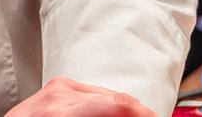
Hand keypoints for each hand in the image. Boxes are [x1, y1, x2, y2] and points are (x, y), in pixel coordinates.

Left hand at [3, 78, 155, 116]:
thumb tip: (130, 115)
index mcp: (61, 112)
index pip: (120, 104)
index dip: (145, 114)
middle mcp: (59, 94)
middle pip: (118, 99)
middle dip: (136, 113)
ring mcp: (57, 87)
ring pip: (107, 96)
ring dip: (121, 111)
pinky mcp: (56, 87)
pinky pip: (92, 95)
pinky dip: (106, 108)